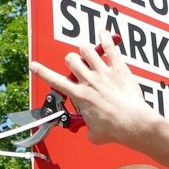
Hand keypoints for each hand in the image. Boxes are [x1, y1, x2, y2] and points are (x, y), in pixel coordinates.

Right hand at [30, 39, 155, 149]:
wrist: (134, 123)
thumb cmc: (116, 129)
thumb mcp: (95, 135)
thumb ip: (88, 129)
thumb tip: (90, 131)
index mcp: (80, 96)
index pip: (56, 81)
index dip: (42, 72)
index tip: (34, 65)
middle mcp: (89, 81)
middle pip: (71, 59)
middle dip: (71, 61)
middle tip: (76, 66)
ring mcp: (104, 72)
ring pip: (87, 50)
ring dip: (85, 50)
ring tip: (88, 53)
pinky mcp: (118, 69)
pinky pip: (110, 48)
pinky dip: (106, 38)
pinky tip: (104, 34)